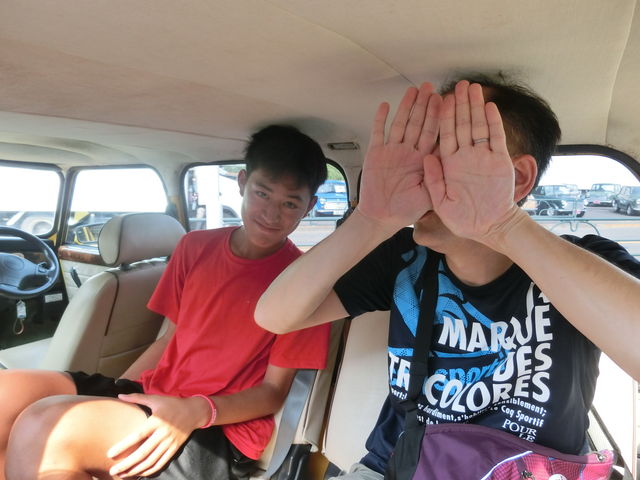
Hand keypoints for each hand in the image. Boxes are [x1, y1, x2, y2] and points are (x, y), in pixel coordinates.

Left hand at [107, 394, 207, 477]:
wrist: (195, 411)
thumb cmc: (172, 404)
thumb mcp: (156, 399)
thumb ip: (137, 398)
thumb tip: (120, 395)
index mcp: (156, 421)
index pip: (137, 436)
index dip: (124, 446)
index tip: (110, 454)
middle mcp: (163, 434)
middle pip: (143, 452)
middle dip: (126, 464)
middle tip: (112, 471)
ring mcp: (169, 443)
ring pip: (151, 461)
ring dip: (136, 470)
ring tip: (123, 475)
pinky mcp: (174, 449)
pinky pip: (161, 463)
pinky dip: (150, 470)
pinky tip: (139, 473)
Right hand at [357, 82, 441, 234]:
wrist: (383, 219)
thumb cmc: (406, 210)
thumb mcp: (430, 196)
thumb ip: (437, 177)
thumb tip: (443, 155)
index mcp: (423, 160)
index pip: (433, 133)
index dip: (439, 116)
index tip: (445, 100)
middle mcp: (409, 152)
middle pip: (418, 123)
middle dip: (424, 105)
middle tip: (430, 87)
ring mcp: (392, 152)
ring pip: (401, 123)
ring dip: (406, 107)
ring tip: (413, 90)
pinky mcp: (375, 155)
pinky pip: (378, 133)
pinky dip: (380, 119)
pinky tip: (385, 105)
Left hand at [424, 81, 519, 242]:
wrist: (489, 228)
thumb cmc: (463, 220)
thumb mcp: (441, 202)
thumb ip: (433, 179)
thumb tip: (426, 156)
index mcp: (449, 164)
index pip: (444, 135)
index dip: (441, 116)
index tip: (438, 98)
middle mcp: (465, 157)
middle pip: (461, 125)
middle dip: (459, 104)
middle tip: (458, 84)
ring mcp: (482, 157)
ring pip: (478, 127)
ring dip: (475, 107)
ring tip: (473, 88)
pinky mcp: (499, 161)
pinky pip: (496, 138)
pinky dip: (493, 123)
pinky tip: (489, 107)